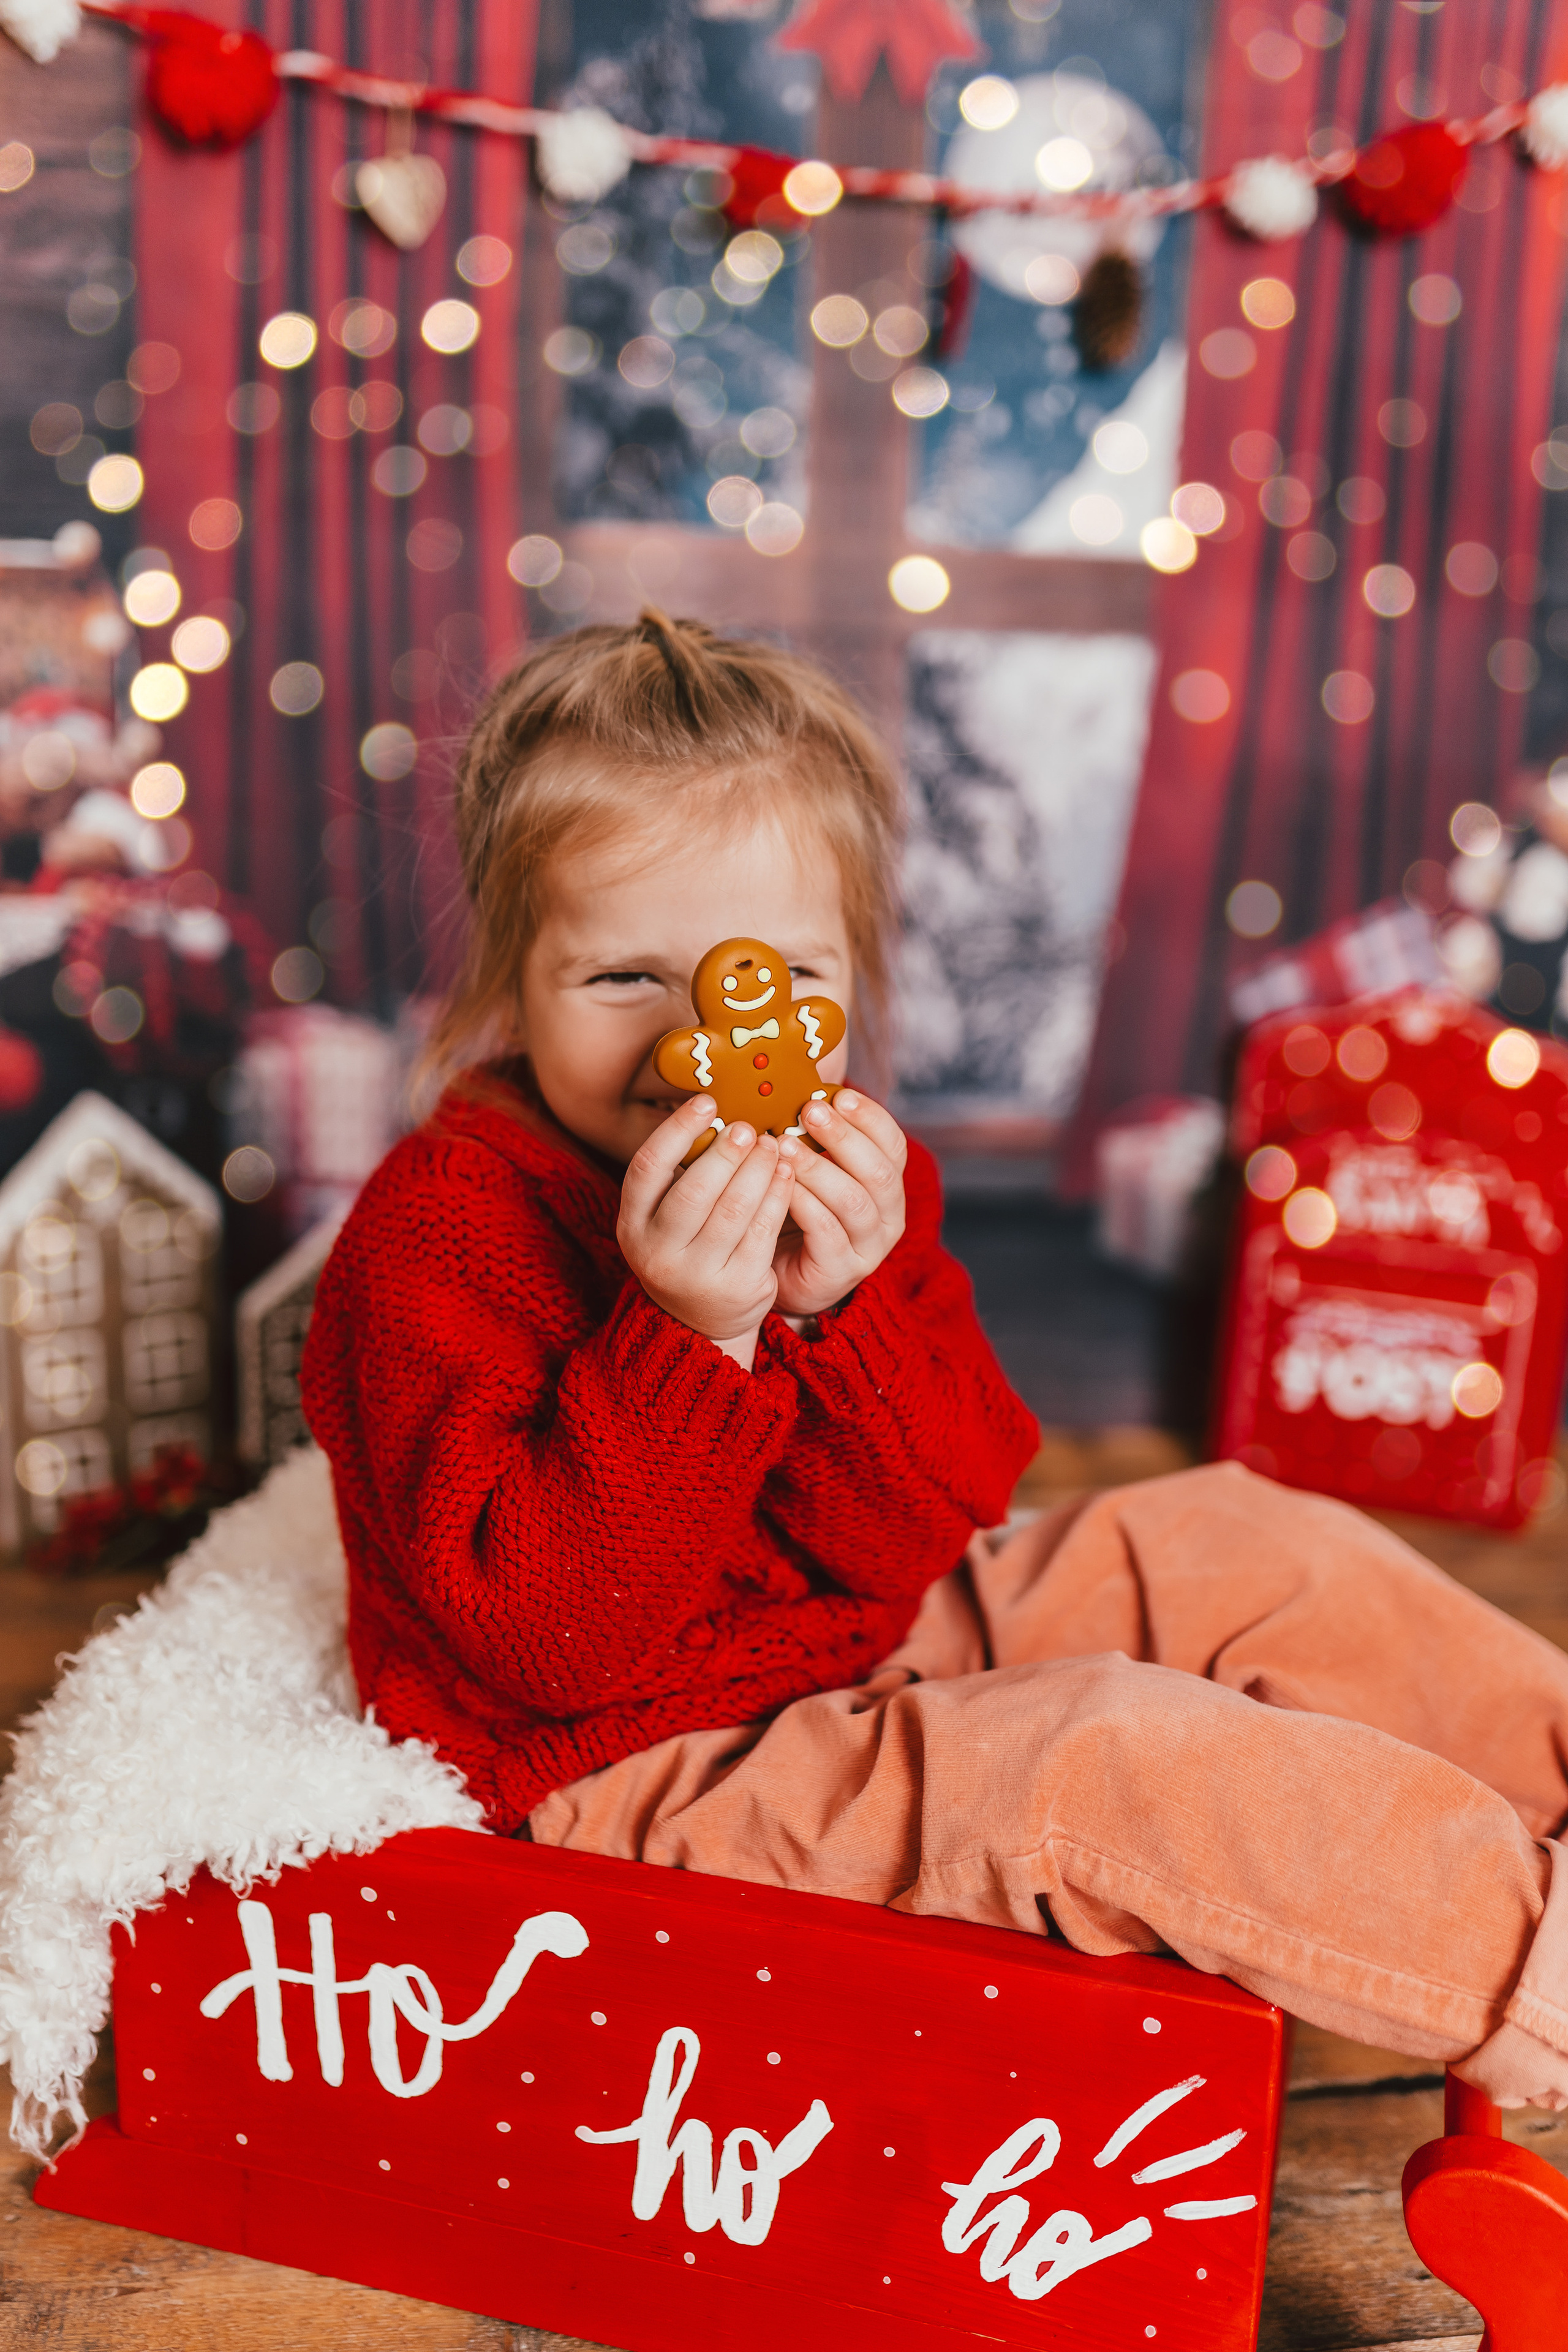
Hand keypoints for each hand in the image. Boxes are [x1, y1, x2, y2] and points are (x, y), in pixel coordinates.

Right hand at [618, 1094, 796, 1365]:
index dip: (676, 1130)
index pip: (646, 1168)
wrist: (702, 1321)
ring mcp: (698, 1274)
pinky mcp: (739, 1286)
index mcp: (632, 1225)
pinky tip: (787, 1174)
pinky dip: (777, 1196)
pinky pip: (763, 1231)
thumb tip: (715, 1110)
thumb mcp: (664, 1218)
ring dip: (757, 1170)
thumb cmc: (686, 1248)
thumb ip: (680, 1175)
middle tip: (747, 1127)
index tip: (706, 1101)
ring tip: (772, 1145)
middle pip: (694, 1191)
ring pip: (734, 1210)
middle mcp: (658, 1252)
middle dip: (725, 1153)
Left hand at [771, 1091, 906, 1319]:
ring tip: (784, 1146)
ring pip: (854, 1202)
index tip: (837, 1094)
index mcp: (888, 1185)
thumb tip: (798, 1084)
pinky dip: (804, 1204)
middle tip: (808, 1112)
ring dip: (818, 1168)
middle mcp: (888, 1216)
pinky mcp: (841, 1271)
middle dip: (844, 1137)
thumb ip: (815, 1136)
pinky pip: (826, 1232)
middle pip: (879, 1171)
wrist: (781, 1274)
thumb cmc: (795, 1211)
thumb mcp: (813, 1169)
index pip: (894, 1144)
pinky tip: (781, 1184)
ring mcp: (869, 1247)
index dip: (869, 1117)